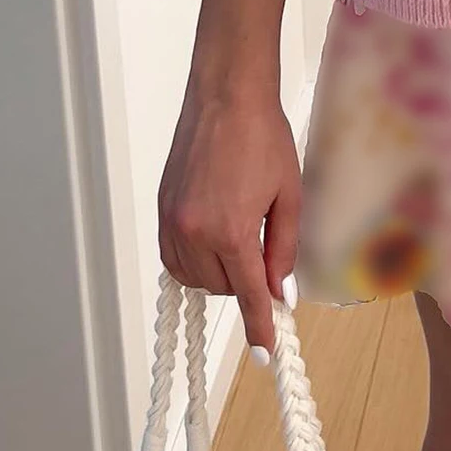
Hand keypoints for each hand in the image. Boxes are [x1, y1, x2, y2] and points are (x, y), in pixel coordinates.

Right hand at [158, 82, 301, 357]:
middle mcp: (195, 233)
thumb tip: (280, 290)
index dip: (260, 326)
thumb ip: (283, 247)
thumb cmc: (264, 138)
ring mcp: (173, 224)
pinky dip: (195, 261)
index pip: (247, 294)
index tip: (267, 353)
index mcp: (231, 230)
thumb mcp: (288, 194)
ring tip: (241, 237)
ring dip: (220, 273)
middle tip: (265, 256)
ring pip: (195, 278)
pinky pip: (175, 258)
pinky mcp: (162, 212)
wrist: (226, 98)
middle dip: (245, 283)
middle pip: (221, 288)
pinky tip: (214, 240)